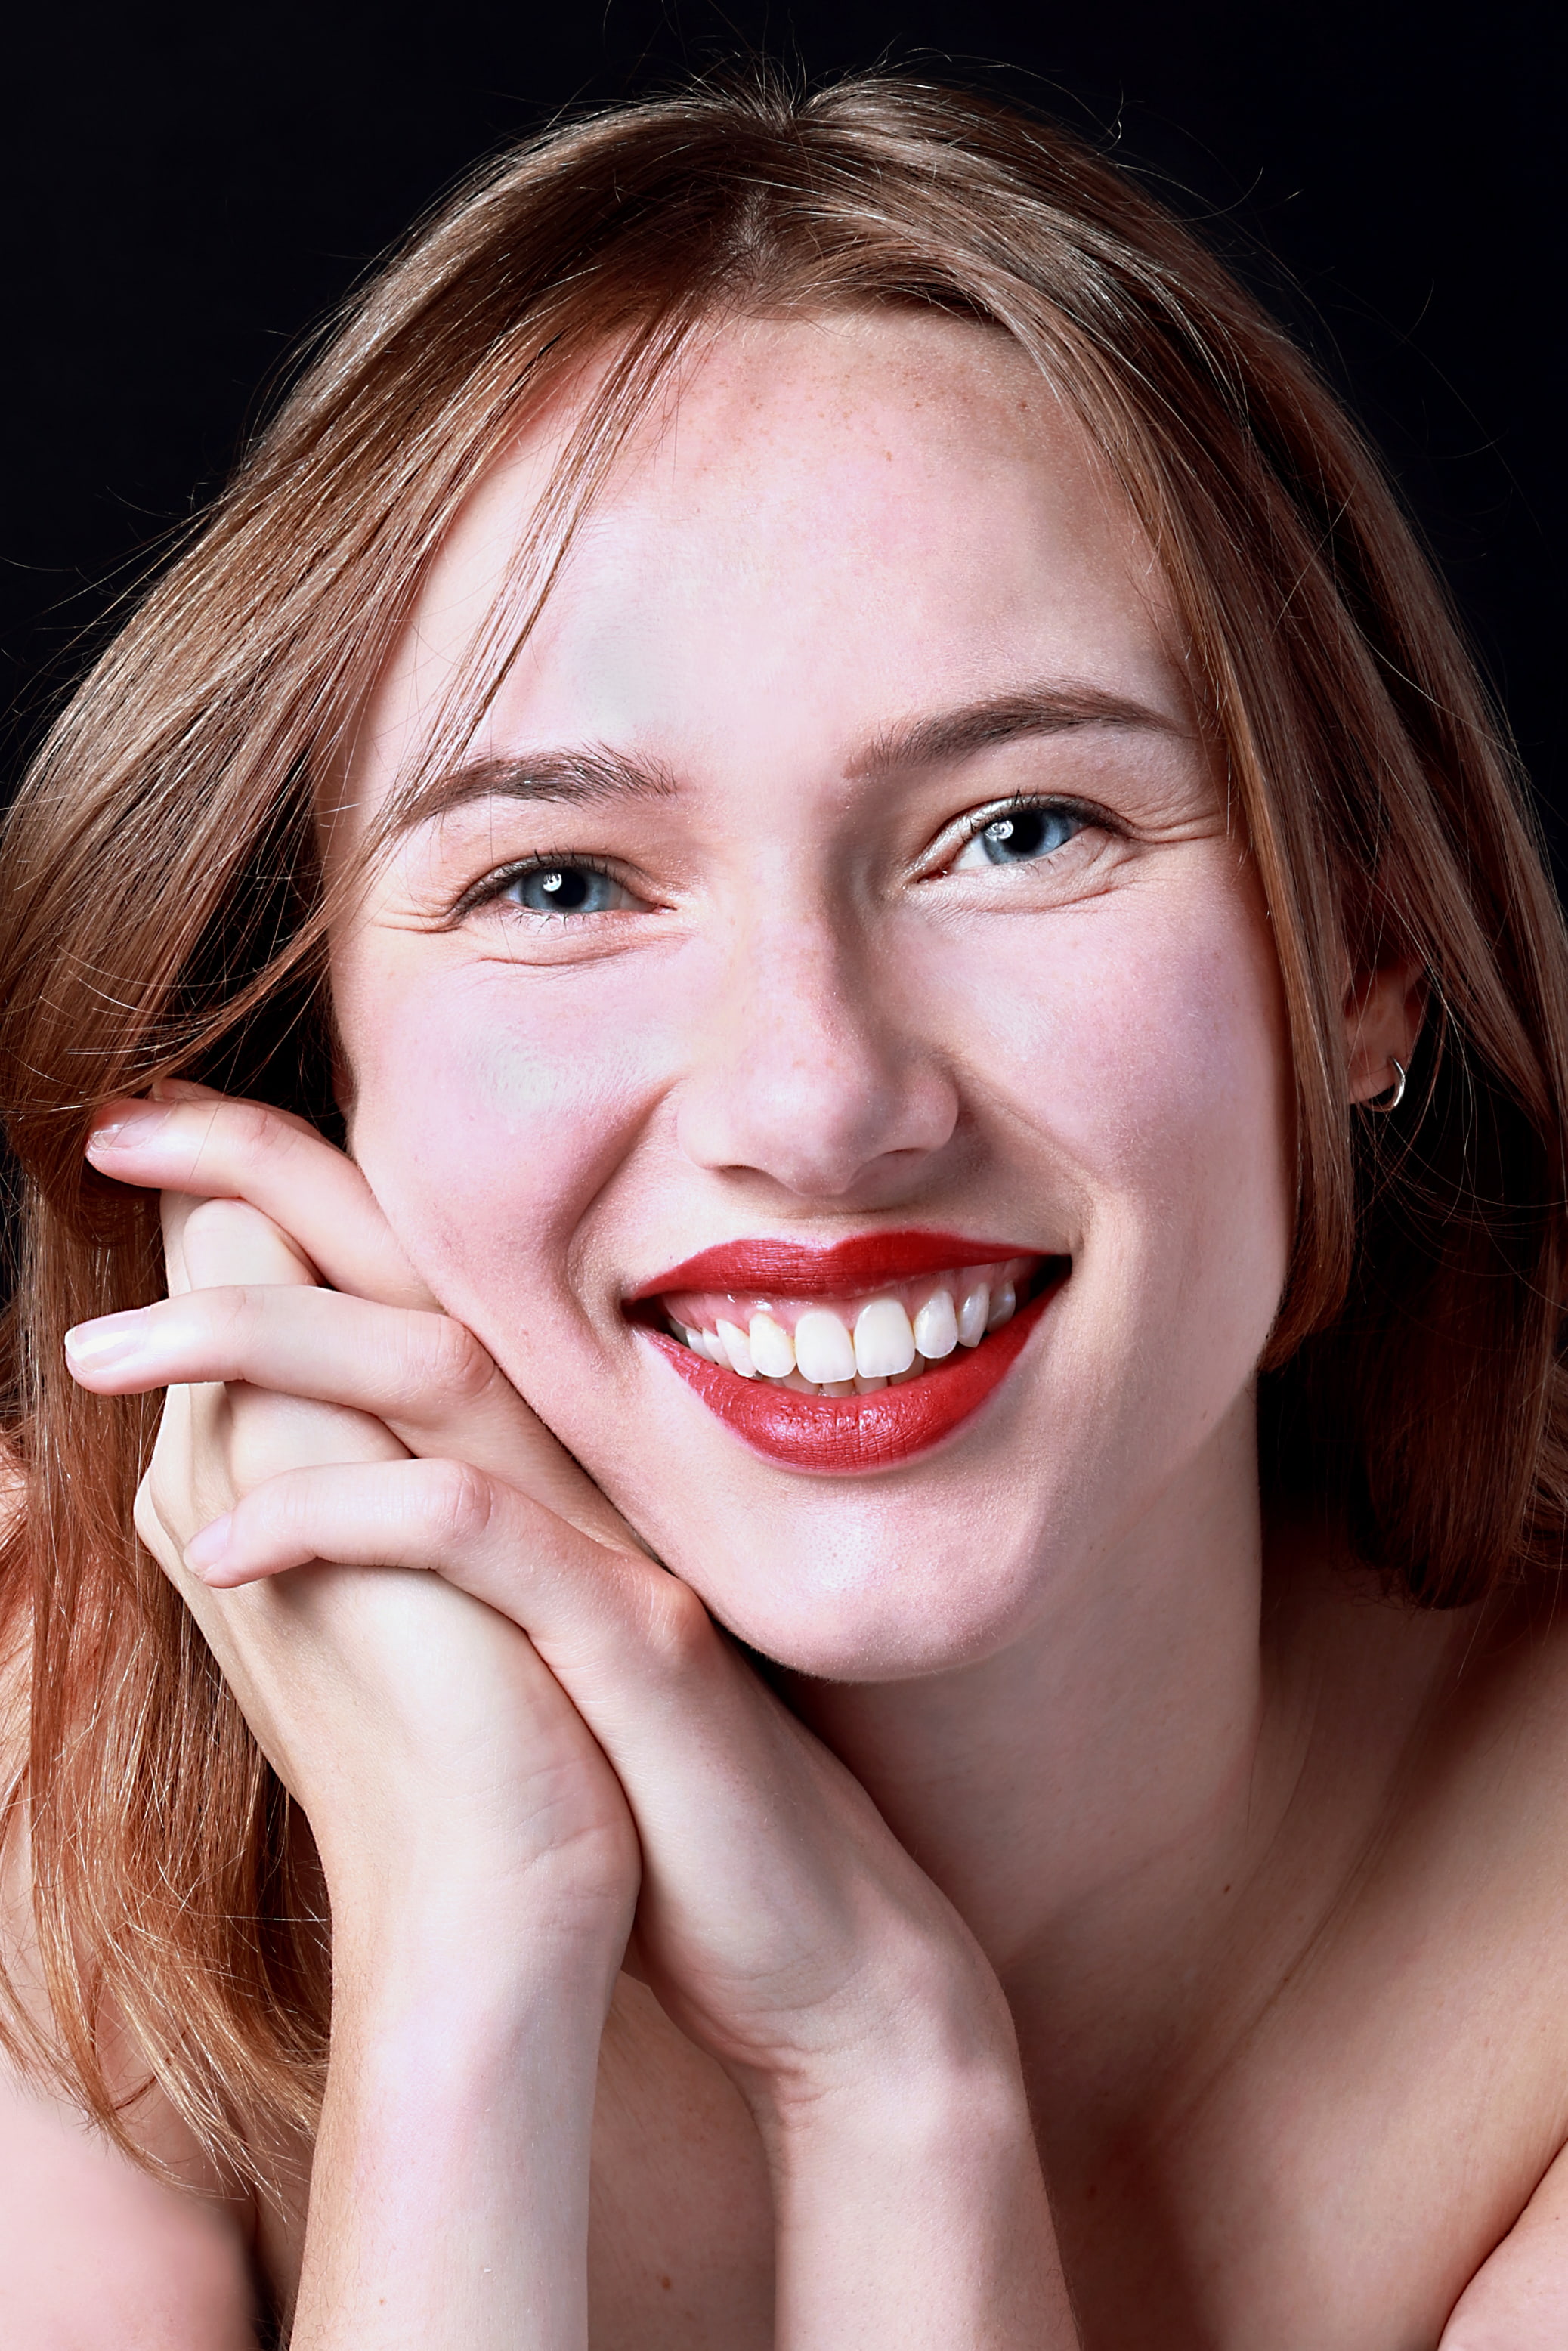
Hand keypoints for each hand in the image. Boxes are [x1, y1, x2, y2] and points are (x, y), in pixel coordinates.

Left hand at [80, 1094, 638, 1960]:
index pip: (409, 1255)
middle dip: (264, 1172)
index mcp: (543, 1438)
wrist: (792, 1922)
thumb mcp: (508, 1621)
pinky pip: (477, 1533)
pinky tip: (222, 1552)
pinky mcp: (639, 1637)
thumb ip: (419, 1512)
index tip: (149, 1131)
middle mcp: (583, 1452)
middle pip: (423, 1257)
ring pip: (440, 1365)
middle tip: (121, 1130)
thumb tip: (257, 1456)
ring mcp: (615, 1533)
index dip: (285, 1173)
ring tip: (99, 1356)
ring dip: (257, 1335)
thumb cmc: (625, 1774)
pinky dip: (346, 1514)